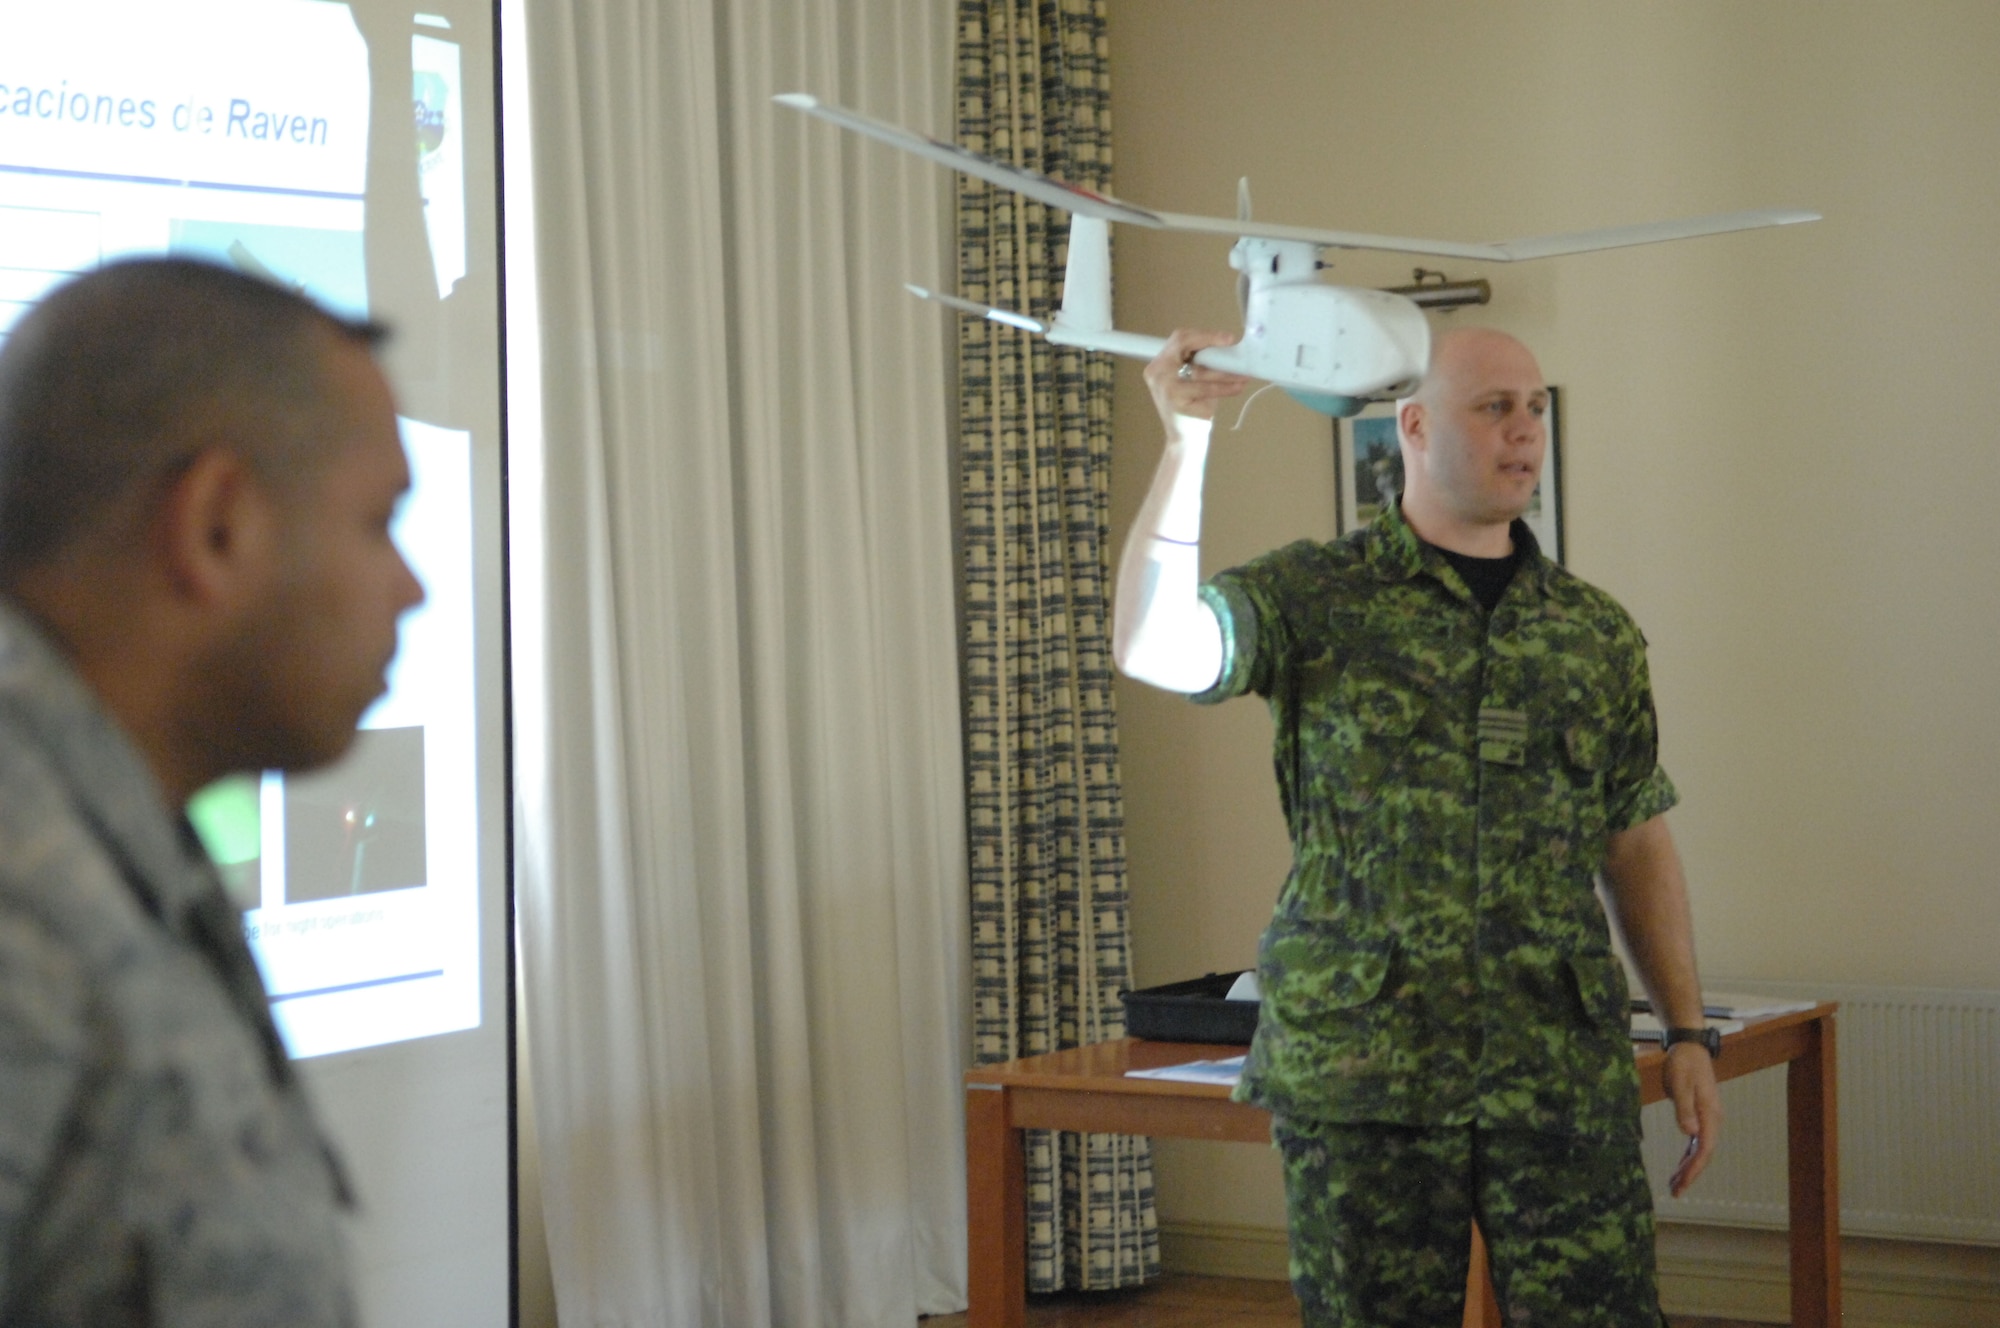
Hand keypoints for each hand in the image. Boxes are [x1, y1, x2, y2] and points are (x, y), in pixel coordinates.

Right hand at [1144, 329, 1249, 430]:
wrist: (1185, 439)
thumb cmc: (1192, 406)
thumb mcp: (1191, 379)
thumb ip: (1200, 361)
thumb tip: (1227, 346)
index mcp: (1159, 364)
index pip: (1180, 338)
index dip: (1205, 335)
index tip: (1228, 338)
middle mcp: (1157, 372)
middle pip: (1184, 346)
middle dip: (1212, 344)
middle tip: (1234, 346)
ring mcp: (1165, 387)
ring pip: (1200, 371)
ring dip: (1225, 372)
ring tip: (1243, 374)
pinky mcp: (1176, 402)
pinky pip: (1206, 390)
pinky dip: (1225, 389)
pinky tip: (1237, 388)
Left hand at [1663, 1041, 1721, 1195]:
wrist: (1689, 1048)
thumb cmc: (1684, 1064)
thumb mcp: (1680, 1085)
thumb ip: (1684, 1109)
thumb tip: (1690, 1133)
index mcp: (1710, 1114)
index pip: (1705, 1148)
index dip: (1695, 1168)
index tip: (1683, 1183)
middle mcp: (1712, 1119)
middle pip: (1703, 1154)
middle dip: (1691, 1174)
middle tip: (1676, 1192)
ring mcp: (1707, 1118)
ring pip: (1699, 1150)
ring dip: (1688, 1168)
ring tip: (1674, 1185)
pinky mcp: (1699, 1115)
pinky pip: (1696, 1142)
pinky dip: (1688, 1156)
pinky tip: (1680, 1167)